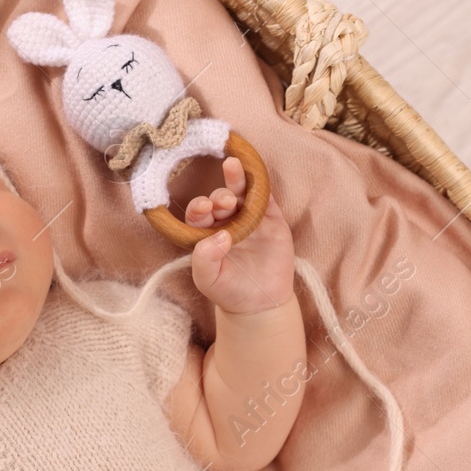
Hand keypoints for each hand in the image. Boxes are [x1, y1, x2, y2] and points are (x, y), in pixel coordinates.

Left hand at [186, 156, 294, 315]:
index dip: (199, 207)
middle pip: (219, 200)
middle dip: (219, 197)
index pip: (198, 214)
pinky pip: (266, 197)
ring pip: (241, 192)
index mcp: (206, 232)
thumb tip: (219, 235)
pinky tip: (257, 174)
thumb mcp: (208, 280)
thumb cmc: (228, 291)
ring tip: (232, 167)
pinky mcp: (272, 218)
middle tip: (224, 202)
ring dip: (236, 179)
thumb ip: (204, 259)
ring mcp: (250, 218)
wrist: (261, 304)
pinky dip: (262, 185)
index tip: (204, 208)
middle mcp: (226, 221)